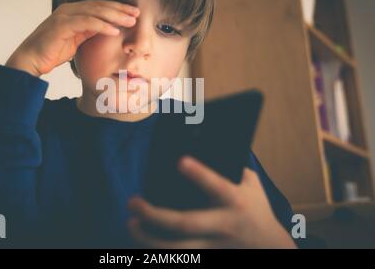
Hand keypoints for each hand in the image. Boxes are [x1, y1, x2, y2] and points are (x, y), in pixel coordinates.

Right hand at [5, 0, 139, 76]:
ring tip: (130, 21)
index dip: (117, 8)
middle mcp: (69, 10)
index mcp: (73, 12)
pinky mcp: (61, 25)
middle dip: (120, 9)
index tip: (134, 13)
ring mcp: (64, 16)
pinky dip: (102, 26)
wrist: (31, 60)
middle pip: (100, 5)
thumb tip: (107, 29)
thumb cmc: (52, 52)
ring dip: (115, 16)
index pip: (99, 6)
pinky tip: (114, 31)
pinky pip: (86, 23)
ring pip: (95, 11)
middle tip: (137, 13)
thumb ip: (89, 32)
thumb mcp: (76, 40)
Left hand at [127, 155, 296, 248]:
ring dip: (148, 239)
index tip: (179, 161)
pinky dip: (159, 252)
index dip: (199, 174)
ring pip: (178, 249)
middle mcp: (224, 225)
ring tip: (131, 224)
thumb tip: (201, 145)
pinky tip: (142, 242)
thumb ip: (231, 166)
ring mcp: (215, 246)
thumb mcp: (251, 184)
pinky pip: (181, 258)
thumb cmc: (256, 208)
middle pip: (185, 223)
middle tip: (132, 202)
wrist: (271, 248)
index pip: (216, 186)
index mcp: (236, 201)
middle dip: (155, 215)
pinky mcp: (209, 258)